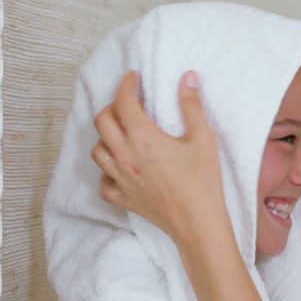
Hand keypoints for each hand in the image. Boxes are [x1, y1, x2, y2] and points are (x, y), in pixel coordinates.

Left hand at [92, 70, 228, 241]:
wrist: (198, 223)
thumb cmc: (203, 182)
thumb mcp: (203, 138)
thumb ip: (192, 105)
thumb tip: (187, 78)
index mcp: (143, 138)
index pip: (124, 102)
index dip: (126, 85)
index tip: (134, 78)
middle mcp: (125, 156)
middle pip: (102, 121)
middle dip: (113, 106)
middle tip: (131, 104)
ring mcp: (120, 179)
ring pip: (96, 150)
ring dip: (107, 136)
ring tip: (124, 133)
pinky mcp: (123, 198)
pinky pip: (102, 181)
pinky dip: (106, 171)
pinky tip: (121, 167)